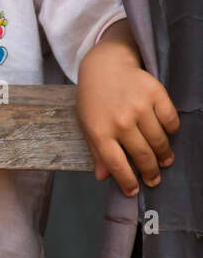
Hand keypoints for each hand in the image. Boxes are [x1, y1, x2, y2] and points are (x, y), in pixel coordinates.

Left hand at [77, 52, 178, 195]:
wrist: (105, 66)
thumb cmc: (94, 98)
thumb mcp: (86, 124)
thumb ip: (95, 150)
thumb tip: (103, 177)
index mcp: (99, 130)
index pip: (116, 164)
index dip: (127, 181)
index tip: (134, 191)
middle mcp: (120, 121)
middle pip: (142, 156)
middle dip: (151, 172)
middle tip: (154, 179)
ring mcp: (139, 107)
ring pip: (159, 141)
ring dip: (164, 155)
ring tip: (164, 160)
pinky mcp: (156, 95)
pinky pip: (171, 121)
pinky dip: (171, 130)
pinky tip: (165, 134)